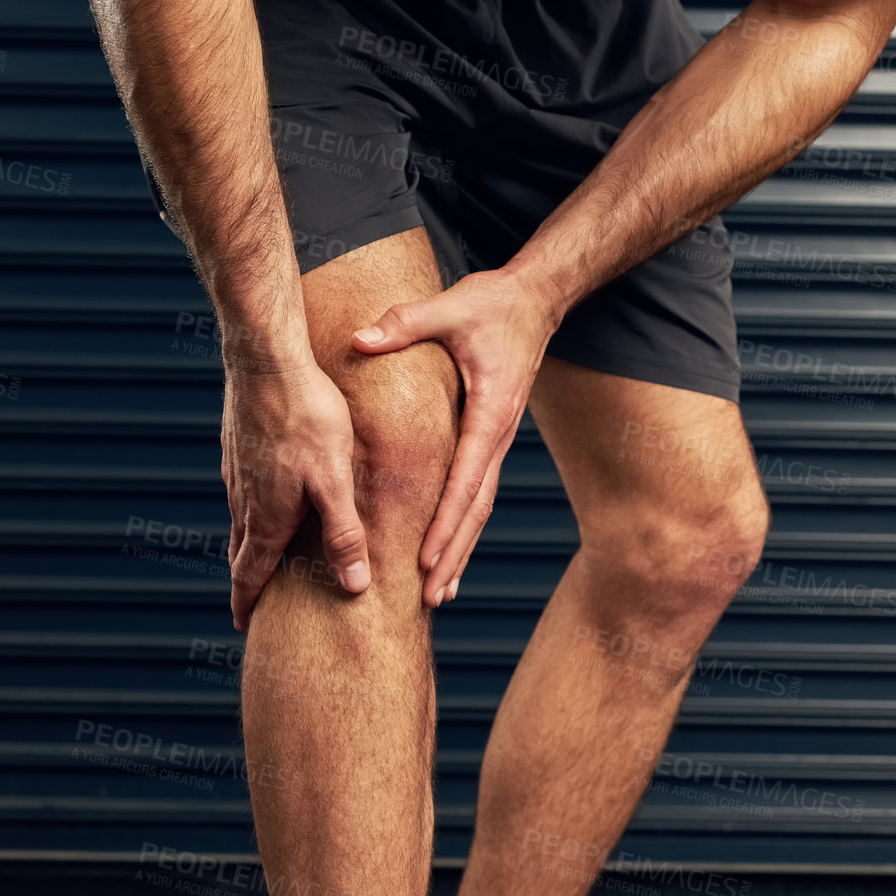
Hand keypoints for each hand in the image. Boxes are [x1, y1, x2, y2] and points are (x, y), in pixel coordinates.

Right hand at [221, 362, 372, 630]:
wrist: (265, 358)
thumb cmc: (307, 418)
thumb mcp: (334, 481)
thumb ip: (344, 533)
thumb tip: (353, 586)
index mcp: (266, 515)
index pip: (249, 573)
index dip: (247, 602)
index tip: (243, 628)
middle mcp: (244, 497)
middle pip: (241, 550)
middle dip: (246, 580)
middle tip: (250, 605)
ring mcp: (237, 469)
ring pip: (241, 517)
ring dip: (247, 543)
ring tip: (257, 558)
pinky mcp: (239, 443)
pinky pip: (243, 488)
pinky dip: (251, 507)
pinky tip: (263, 496)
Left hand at [350, 268, 561, 606]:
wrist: (535, 299)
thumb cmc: (495, 304)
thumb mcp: (450, 308)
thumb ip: (404, 324)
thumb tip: (360, 339)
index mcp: (490, 414)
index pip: (466, 481)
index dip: (445, 522)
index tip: (426, 558)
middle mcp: (498, 436)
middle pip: (476, 509)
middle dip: (454, 554)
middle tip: (431, 596)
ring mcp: (497, 441)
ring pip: (480, 508)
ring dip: (460, 550)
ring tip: (440, 592)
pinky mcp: (490, 437)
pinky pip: (477, 492)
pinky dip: (462, 526)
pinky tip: (448, 552)